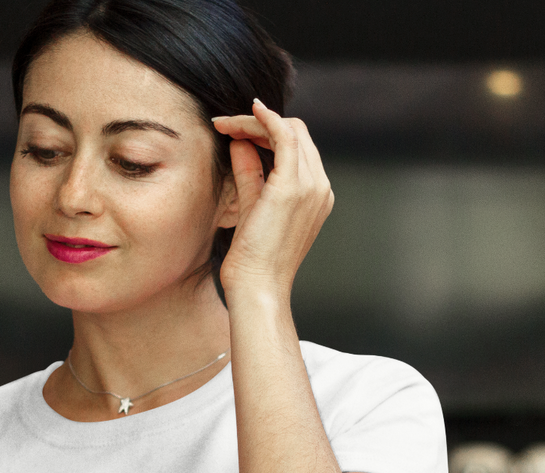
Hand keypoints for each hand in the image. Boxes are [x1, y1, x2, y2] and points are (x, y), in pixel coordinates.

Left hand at [212, 99, 333, 296]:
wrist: (258, 287)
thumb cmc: (253, 260)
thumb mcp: (252, 207)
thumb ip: (249, 174)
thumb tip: (239, 143)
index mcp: (316, 195)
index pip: (298, 147)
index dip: (267, 133)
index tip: (236, 132)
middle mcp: (320, 188)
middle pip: (297, 133)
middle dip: (260, 123)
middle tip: (225, 125)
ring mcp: (311, 187)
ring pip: (289, 130)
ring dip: (254, 122)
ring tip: (224, 125)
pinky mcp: (293, 187)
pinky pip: (284, 136)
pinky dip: (266, 120)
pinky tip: (248, 113)